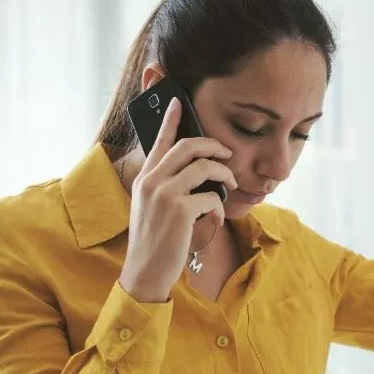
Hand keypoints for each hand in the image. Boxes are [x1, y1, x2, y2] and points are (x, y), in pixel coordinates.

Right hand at [118, 97, 237, 302]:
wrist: (145, 272)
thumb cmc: (155, 240)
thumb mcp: (153, 207)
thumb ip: (167, 186)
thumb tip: (198, 171)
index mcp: (144, 178)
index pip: (158, 141)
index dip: (171, 119)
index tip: (179, 101)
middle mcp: (151, 181)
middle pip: (188, 146)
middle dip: (214, 145)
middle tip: (227, 153)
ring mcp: (165, 194)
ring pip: (205, 167)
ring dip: (224, 175)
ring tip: (229, 185)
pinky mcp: (180, 210)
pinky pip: (211, 197)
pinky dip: (219, 207)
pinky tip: (215, 218)